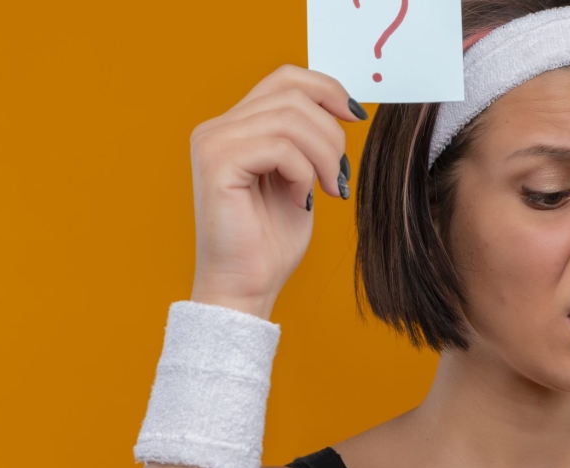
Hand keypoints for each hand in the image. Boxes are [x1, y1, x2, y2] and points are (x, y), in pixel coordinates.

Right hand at [186, 64, 365, 317]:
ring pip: (289, 118)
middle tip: (340, 175)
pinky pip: (279, 146)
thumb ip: (307, 139)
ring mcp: (212, 143)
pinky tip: (301, 200)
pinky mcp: (216, 164)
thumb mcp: (299, 178)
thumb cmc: (271, 241)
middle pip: (291, 93)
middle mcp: (216, 128)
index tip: (356, 116)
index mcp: (234, 126)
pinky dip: (302, 172)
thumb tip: (342, 106)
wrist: (246, 286)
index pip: (284, 78)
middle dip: (330, 132)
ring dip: (323, 154)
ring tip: (328, 189)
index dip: (326, 88)